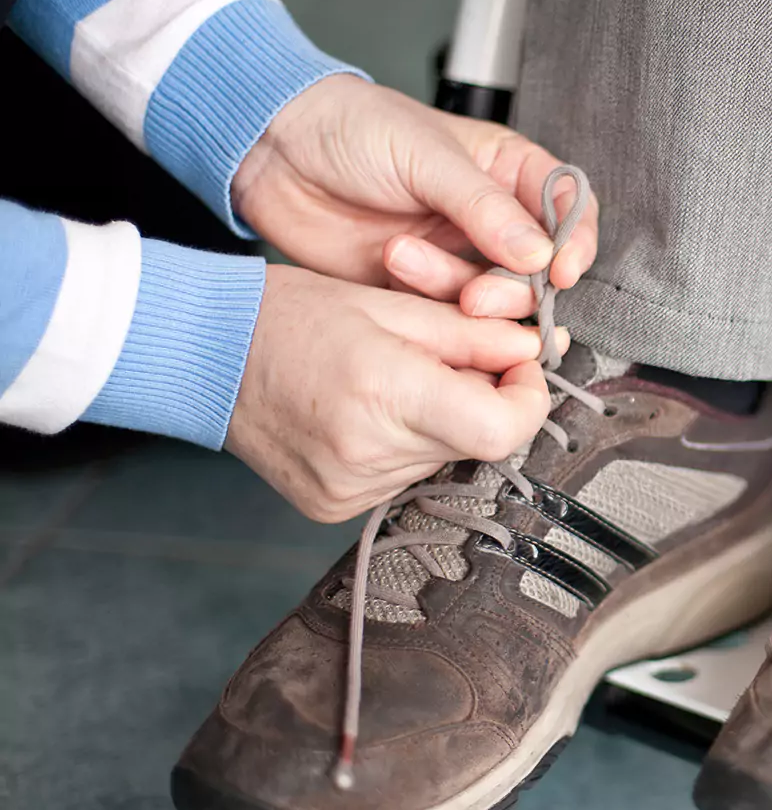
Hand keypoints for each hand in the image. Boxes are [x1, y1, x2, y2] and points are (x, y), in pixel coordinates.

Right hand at [227, 264, 566, 521]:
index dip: (529, 400)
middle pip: (474, 442)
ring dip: (441, 421)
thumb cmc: (286, 314)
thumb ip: (472, 332)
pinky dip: (404, 444)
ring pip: (442, 459)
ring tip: (396, 380)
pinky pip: (403, 477)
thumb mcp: (390, 302)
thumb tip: (535, 348)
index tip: (522, 367)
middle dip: (481, 399)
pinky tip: (368, 412)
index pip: (501, 431)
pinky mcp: (334, 506)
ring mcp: (350, 489)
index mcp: (385, 393)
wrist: (198, 352)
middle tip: (453, 358)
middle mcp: (368, 453)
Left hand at [231, 75, 597, 313]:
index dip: (575, 243)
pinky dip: (426, 301)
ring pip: (494, 298)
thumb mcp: (426, 156)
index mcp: (507, 170)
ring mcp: (457, 255)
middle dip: (512, 288)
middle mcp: (491, 217)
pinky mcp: (421, 287)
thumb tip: (540, 255)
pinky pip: (446, 313)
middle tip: (477, 294)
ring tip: (403, 256)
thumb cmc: (352, 128)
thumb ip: (485, 208)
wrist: (275, 152)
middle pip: (537, 271)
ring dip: (455, 289)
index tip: (562, 270)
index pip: (569, 210)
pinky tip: (392, 266)